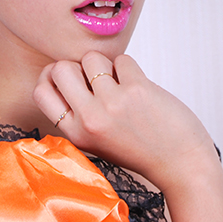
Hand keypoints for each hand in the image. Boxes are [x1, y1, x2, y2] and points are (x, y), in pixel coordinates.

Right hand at [33, 51, 222, 220]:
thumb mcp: (97, 139)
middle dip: (77, 66)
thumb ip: (79, 112)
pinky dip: (130, 68)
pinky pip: (122, 59)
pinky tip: (139, 88)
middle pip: (60, 67)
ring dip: (107, 65)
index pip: (40, 91)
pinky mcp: (136, 90)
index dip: (50, 76)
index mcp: (75, 133)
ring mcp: (112, 104)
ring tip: (121, 85)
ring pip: (92, 58)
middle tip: (96, 80)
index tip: (67, 76)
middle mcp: (89, 119)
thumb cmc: (139, 148)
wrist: (182, 164)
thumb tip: (65, 69)